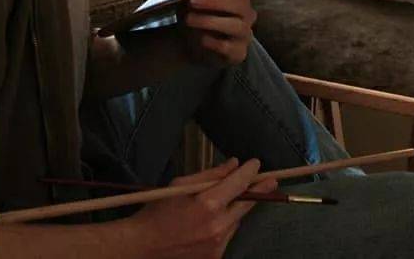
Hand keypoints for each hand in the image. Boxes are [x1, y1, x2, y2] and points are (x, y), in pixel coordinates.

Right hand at [129, 157, 278, 258]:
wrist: (143, 247)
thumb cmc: (158, 211)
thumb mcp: (182, 184)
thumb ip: (211, 175)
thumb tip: (234, 164)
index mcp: (208, 204)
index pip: (239, 183)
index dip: (250, 172)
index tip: (257, 164)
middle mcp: (217, 227)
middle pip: (247, 204)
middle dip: (259, 190)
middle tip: (270, 180)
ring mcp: (217, 245)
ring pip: (237, 221)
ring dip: (236, 209)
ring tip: (223, 203)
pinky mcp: (215, 258)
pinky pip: (227, 236)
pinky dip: (224, 226)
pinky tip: (210, 223)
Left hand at [180, 0, 256, 65]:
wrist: (198, 46)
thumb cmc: (199, 15)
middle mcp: (247, 13)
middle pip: (237, 3)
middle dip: (212, 0)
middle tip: (192, 1)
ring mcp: (245, 33)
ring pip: (236, 25)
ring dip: (211, 21)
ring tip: (189, 19)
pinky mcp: (239, 53)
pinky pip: (231, 47)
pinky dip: (216, 43)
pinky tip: (202, 39)